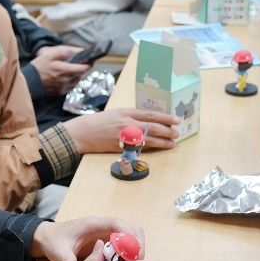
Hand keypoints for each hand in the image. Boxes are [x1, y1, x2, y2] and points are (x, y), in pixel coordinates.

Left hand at [30, 216, 144, 260]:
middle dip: (138, 246)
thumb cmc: (53, 240)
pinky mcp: (107, 242)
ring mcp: (106, 233)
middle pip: (131, 230)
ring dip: (135, 252)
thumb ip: (65, 258)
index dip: (131, 238)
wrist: (47, 238)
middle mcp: (103, 226)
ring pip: (130, 238)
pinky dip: (128, 256)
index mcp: (94, 224)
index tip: (136, 255)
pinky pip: (124, 246)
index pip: (120, 225)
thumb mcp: (57, 250)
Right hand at [31, 45, 89, 95]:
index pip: (83, 68)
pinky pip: (71, 87)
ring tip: (71, 70)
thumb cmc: (39, 67)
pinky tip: (66, 78)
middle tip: (78, 64)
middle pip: (81, 75)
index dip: (88, 64)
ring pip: (77, 81)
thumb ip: (63, 52)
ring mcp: (64, 87)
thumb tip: (76, 51)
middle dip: (81, 69)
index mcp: (64, 70)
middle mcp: (66, 80)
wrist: (30, 81)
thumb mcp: (49, 55)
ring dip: (77, 75)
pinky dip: (71, 82)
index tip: (90, 60)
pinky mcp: (60, 92)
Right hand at [63, 107, 179, 153]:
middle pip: (153, 127)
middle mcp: (127, 124)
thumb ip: (130, 116)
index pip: (150, 114)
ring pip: (149, 139)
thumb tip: (147, 120)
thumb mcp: (115, 113)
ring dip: (163, 141)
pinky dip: (151, 148)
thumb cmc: (97, 122)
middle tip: (177, 133)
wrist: (82, 133)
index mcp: (126, 112)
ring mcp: (125, 136)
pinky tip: (159, 148)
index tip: (177, 119)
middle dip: (168, 130)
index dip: (166, 117)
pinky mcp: (121, 147)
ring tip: (173, 142)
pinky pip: (140, 148)